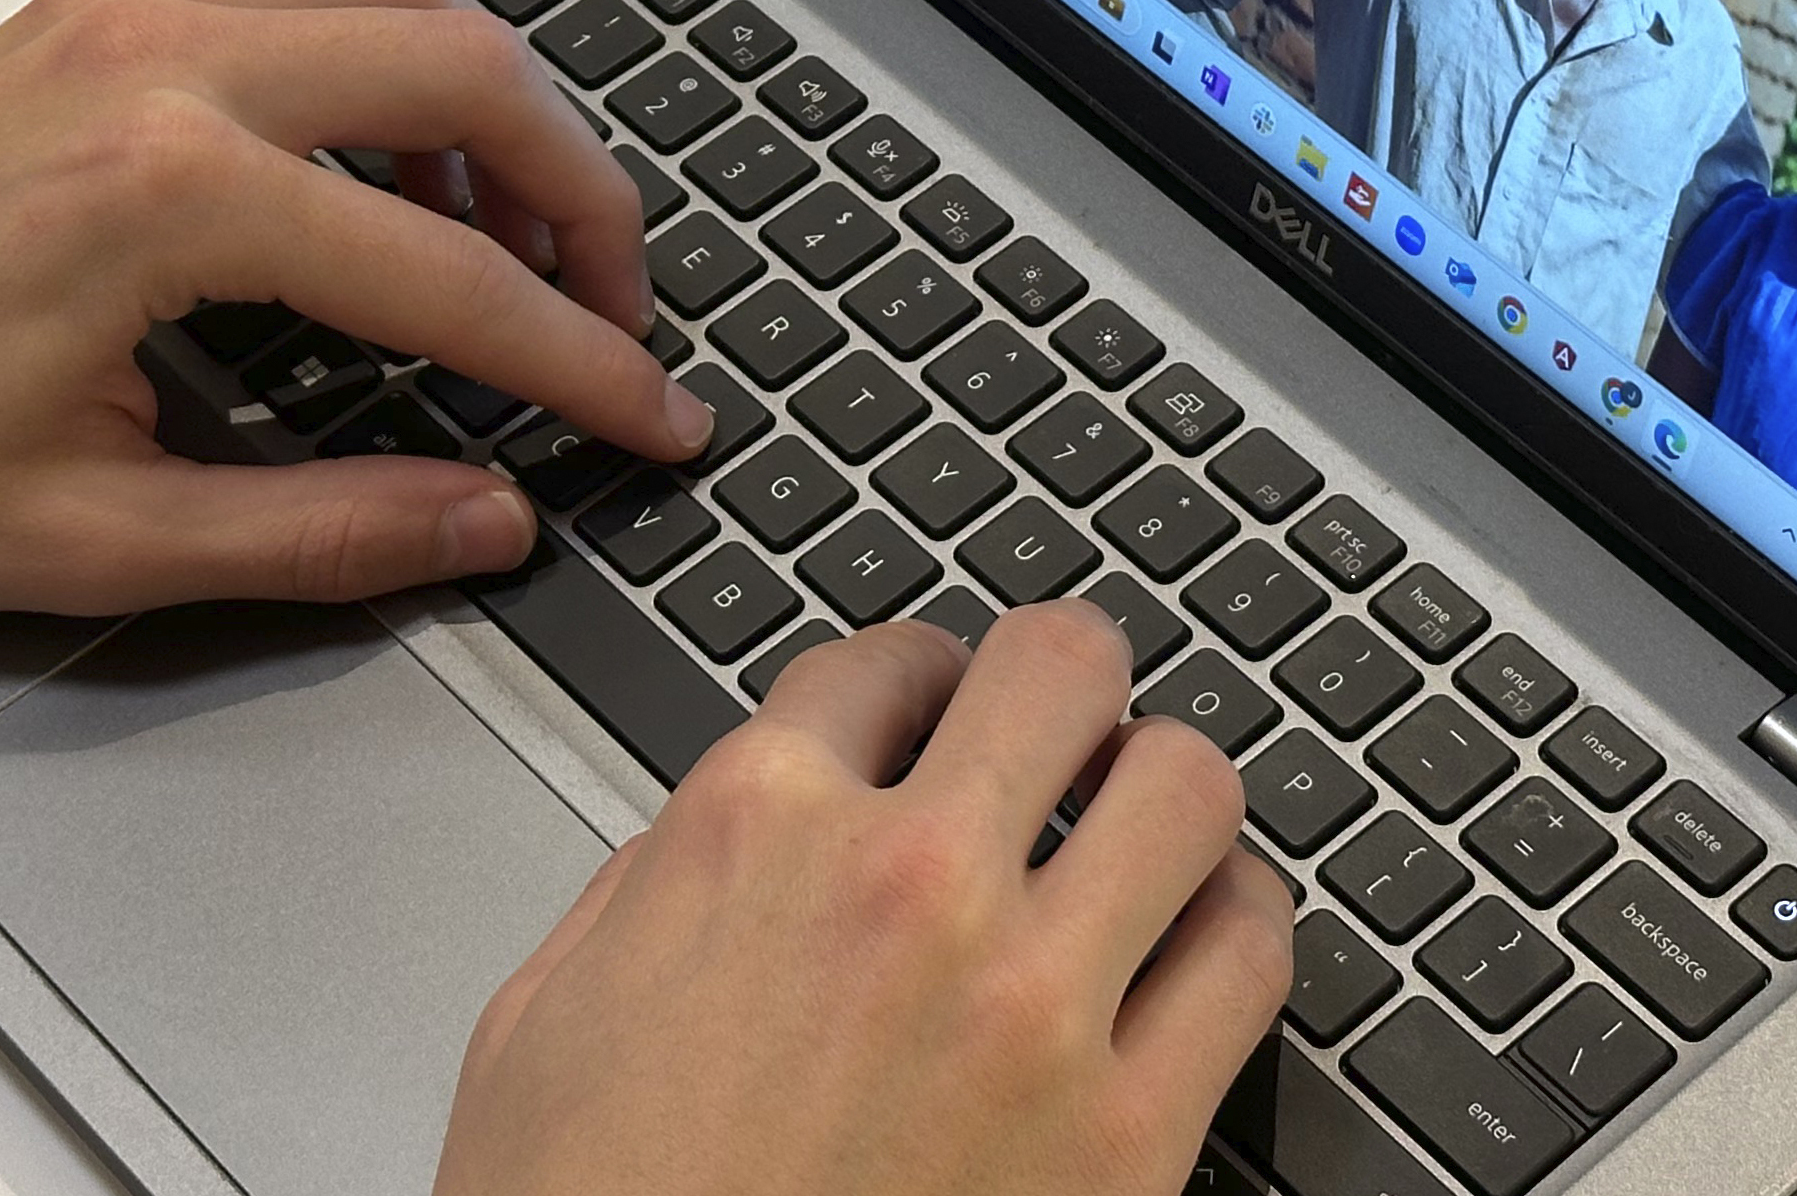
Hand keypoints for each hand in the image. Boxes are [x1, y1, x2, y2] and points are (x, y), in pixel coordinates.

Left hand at [0, 0, 701, 611]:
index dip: (581, 360)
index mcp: (162, 195)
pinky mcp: (101, 8)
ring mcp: (129, 13)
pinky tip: (398, 172)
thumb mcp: (89, 540)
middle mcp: (161, 63)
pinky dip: (401, 61)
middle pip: (470, 74)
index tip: (655, 414)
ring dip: (499, 105)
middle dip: (583, 198)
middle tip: (615, 311)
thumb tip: (489, 521)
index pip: (449, 274)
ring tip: (517, 239)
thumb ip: (321, 530)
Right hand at [436, 603, 1292, 1195]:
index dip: (914, 684)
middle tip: (1063, 733)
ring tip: (1146, 832)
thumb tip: (723, 834)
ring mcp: (1032, 1005)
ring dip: (1166, 796)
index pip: (884, 662)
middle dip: (1065, 688)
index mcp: (756, 835)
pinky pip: (1252, 958)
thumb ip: (653, 887)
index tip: (932, 713)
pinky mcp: (1128, 1134)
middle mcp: (907, 886)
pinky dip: (1237, 928)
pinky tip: (1201, 944)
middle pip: (1063, 665)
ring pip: (1190, 786)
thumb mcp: (544, 1023)